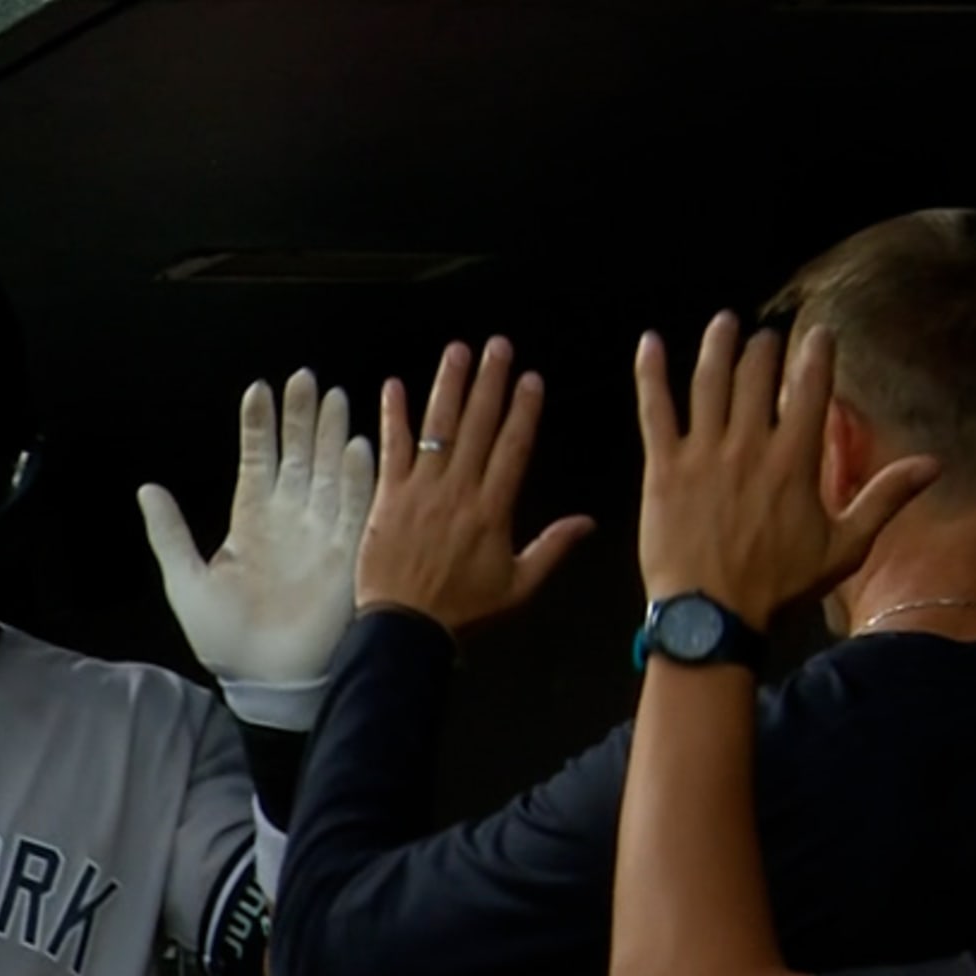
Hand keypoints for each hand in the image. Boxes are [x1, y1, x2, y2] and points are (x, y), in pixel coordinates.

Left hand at [138, 370, 374, 684]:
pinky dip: (356, 478)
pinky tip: (355, 445)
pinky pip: (356, 509)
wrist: (263, 681)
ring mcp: (321, 534)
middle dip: (300, 417)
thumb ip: (169, 532)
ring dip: (330, 435)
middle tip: (304, 378)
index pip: (257, 461)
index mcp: (251, 522)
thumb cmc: (224, 638)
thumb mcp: (184, 580)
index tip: (258, 388)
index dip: (258, 426)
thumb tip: (147, 488)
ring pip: (328, 472)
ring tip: (332, 396)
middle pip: (298, 456)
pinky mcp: (347, 555)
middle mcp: (290, 519)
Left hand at [352, 338, 594, 631]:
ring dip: (448, 385)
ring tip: (458, 351)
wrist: (407, 628)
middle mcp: (459, 490)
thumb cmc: (463, 611)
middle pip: (479, 425)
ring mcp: (421, 490)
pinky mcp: (387, 496)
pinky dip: (392, 415)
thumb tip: (589, 521)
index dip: (524, 410)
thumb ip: (553, 548)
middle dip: (490, 382)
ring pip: (438, 427)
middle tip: (498, 346)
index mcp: (494, 509)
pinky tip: (394, 385)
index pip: (514, 447)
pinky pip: (391, 448)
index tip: (531, 378)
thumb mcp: (518, 585)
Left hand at [634, 315, 938, 625]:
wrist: (711, 614)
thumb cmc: (778, 586)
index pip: (810, 390)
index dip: (816, 355)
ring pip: (709, 383)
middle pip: (756, 378)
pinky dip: (651, 373)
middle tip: (763, 336)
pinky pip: (655, 410)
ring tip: (723, 322)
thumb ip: (886, 498)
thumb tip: (935, 464)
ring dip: (717, 346)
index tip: (818, 333)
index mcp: (795, 461)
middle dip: (762, 349)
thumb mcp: (844, 546)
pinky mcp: (663, 468)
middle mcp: (749, 447)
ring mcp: (703, 454)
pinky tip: (649, 343)